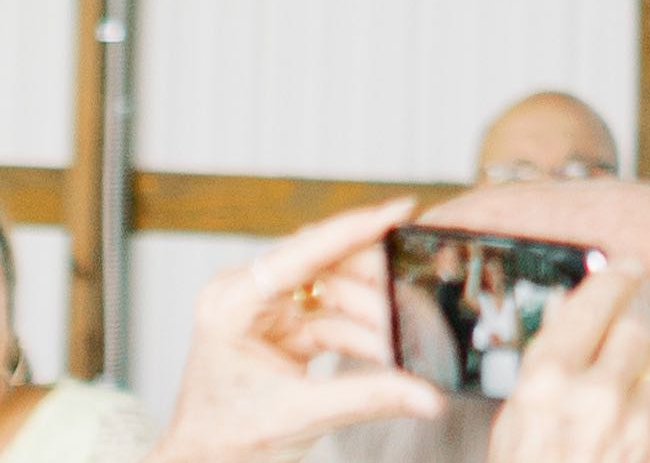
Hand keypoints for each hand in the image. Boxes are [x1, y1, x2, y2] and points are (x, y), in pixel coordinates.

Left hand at [155, 201, 445, 462]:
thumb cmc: (222, 442)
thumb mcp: (299, 416)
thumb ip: (370, 398)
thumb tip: (426, 394)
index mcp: (230, 305)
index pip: (301, 252)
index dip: (355, 228)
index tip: (399, 210)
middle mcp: (244, 297)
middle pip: (325, 266)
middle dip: (374, 283)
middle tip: (416, 291)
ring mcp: (263, 311)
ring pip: (336, 290)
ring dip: (372, 314)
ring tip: (404, 335)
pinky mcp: (282, 327)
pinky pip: (333, 315)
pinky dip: (361, 331)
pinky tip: (387, 347)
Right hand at [489, 259, 649, 462]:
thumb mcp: (515, 425)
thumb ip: (547, 366)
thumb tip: (571, 308)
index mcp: (547, 383)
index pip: (595, 302)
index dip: (614, 280)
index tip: (626, 267)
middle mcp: (596, 396)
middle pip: (634, 333)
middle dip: (623, 348)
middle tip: (607, 371)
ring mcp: (636, 423)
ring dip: (643, 387)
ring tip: (614, 421)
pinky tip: (627, 446)